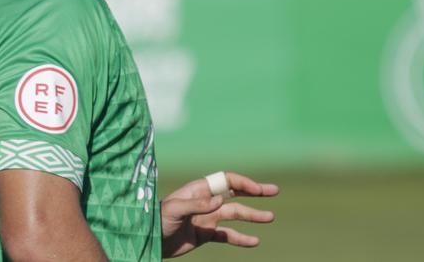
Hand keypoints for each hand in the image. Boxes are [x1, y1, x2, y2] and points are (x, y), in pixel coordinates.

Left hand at [161, 171, 278, 257]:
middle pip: (234, 193)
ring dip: (252, 215)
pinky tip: (254, 241)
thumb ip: (197, 204)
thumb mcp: (175, 209)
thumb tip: (220, 200)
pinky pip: (228, 235)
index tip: (258, 189)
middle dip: (254, 191)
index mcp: (198, 190)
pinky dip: (241, 238)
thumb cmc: (158, 220)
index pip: (225, 181)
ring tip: (270, 217)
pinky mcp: (206, 234)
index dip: (242, 182)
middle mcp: (206, 202)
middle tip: (274, 190)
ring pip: (235, 214)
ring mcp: (207, 218)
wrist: (149, 240)